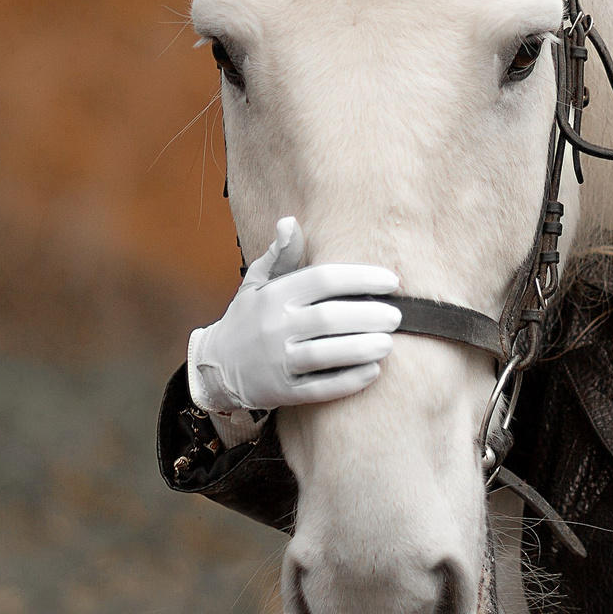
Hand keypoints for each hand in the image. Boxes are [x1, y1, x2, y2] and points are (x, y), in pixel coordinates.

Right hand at [188, 217, 401, 414]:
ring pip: (327, 354)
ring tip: (389, 343)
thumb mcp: (256, 283)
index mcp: (274, 296)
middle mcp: (275, 327)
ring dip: (363, 348)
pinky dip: (349, 381)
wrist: (216, 367)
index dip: (361, 278)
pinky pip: (321, 388)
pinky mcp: (284, 391)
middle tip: (397, 316)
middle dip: (369, 315)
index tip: (391, 281)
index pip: (323, 279)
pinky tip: (373, 371)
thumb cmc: (248, 319)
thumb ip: (280, 255)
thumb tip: (290, 222)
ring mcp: (278, 362)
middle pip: (330, 317)